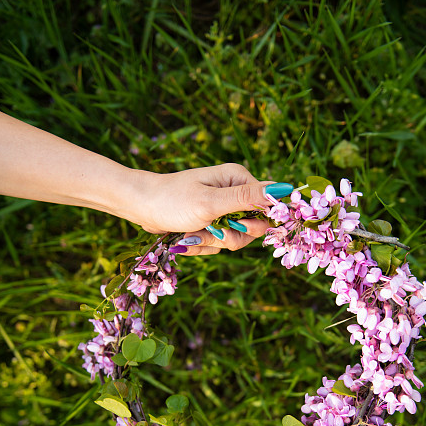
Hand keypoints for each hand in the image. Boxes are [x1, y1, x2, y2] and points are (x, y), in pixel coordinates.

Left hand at [119, 163, 276, 255]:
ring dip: (211, 242)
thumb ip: (247, 198)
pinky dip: (201, 245)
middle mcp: (235, 193)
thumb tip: (284, 189)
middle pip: (252, 229)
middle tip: (209, 230)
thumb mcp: (211, 202)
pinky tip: (185, 238)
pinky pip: (217, 244)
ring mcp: (223, 210)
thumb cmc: (172, 200)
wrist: (141, 208)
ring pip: (234, 240)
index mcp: (239, 179)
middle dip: (228, 236)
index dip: (256, 223)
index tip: (235, 226)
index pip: (268, 206)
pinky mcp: (212, 224)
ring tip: (190, 234)